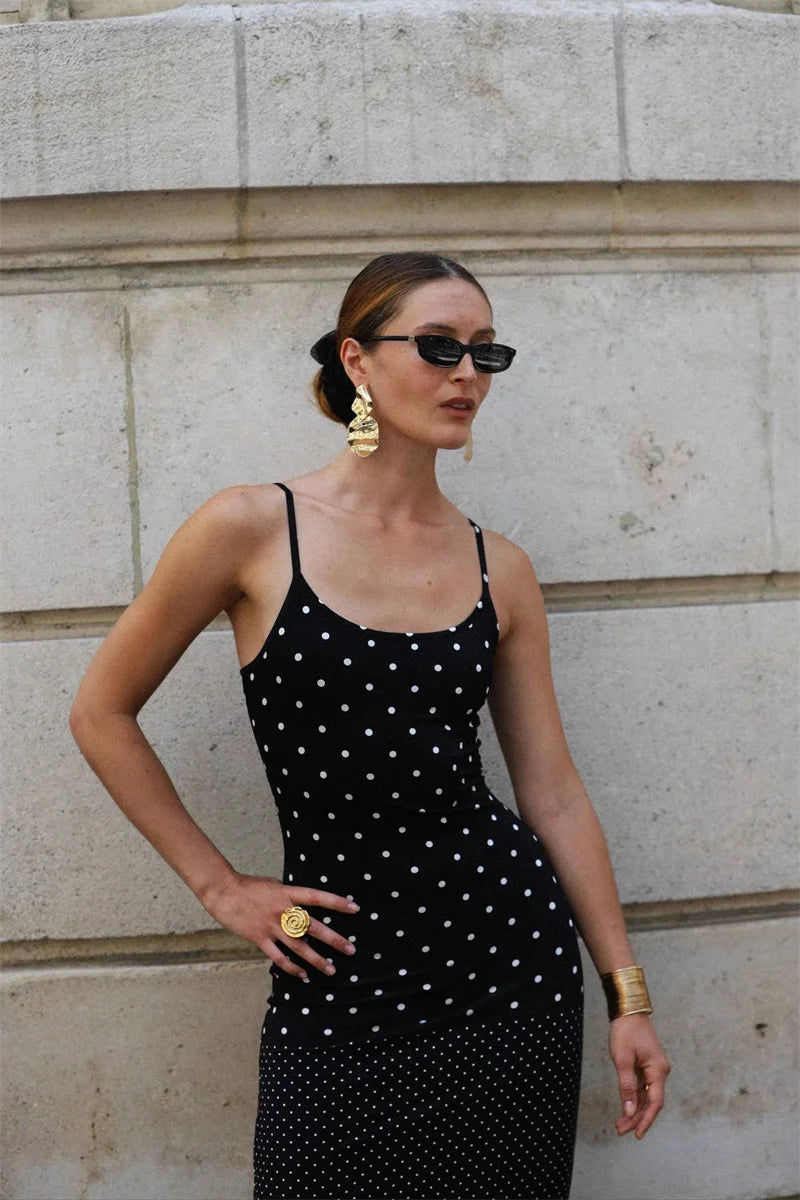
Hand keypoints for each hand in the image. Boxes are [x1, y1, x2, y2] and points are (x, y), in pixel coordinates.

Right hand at [204, 872, 358, 979]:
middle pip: (313, 927)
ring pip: (299, 946)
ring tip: (331, 969)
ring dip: (316, 959)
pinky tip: (303, 975)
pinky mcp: (260, 939)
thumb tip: (303, 904)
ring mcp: (271, 926)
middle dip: (333, 939)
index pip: (318, 897)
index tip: (355, 908)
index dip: (336, 903)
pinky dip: (292, 968)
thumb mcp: (274, 885)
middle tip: (350, 949)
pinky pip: (279, 957)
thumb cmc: (249, 886)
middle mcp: (283, 911)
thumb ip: (289, 895)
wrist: (224, 892)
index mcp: (288, 893)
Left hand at [609, 1012, 669, 1138]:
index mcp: (658, 1071)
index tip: (637, 1135)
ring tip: (620, 1124)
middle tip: (620, 1130)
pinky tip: (625, 1108)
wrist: (628, 1010)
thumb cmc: (625, 1031)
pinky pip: (642, 1087)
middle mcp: (660, 1071)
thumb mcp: (622, 1059)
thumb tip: (628, 1111)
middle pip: (651, 1102)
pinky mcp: (646, 1065)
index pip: (655, 1103)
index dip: (646, 1120)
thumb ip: (626, 1086)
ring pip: (646, 1096)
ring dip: (634, 1110)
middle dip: (636, 1118)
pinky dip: (634, 1098)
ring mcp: (654, 1069)